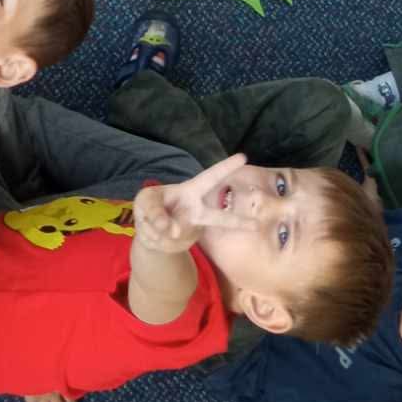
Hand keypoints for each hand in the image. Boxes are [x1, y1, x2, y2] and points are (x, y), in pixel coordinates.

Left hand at [134, 154, 248, 250]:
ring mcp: (189, 230)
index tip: (243, 157)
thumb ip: (154, 212)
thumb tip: (172, 230)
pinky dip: (151, 236)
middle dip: (236, 222)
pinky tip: (151, 231)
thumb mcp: (145, 201)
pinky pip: (164, 241)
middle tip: (257, 226)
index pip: (210, 176)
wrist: (148, 232)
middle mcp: (195, 211)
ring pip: (179, 231)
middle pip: (216, 217)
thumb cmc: (150, 206)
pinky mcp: (181, 244)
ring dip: (159, 228)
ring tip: (152, 222)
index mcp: (190, 190)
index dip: (226, 167)